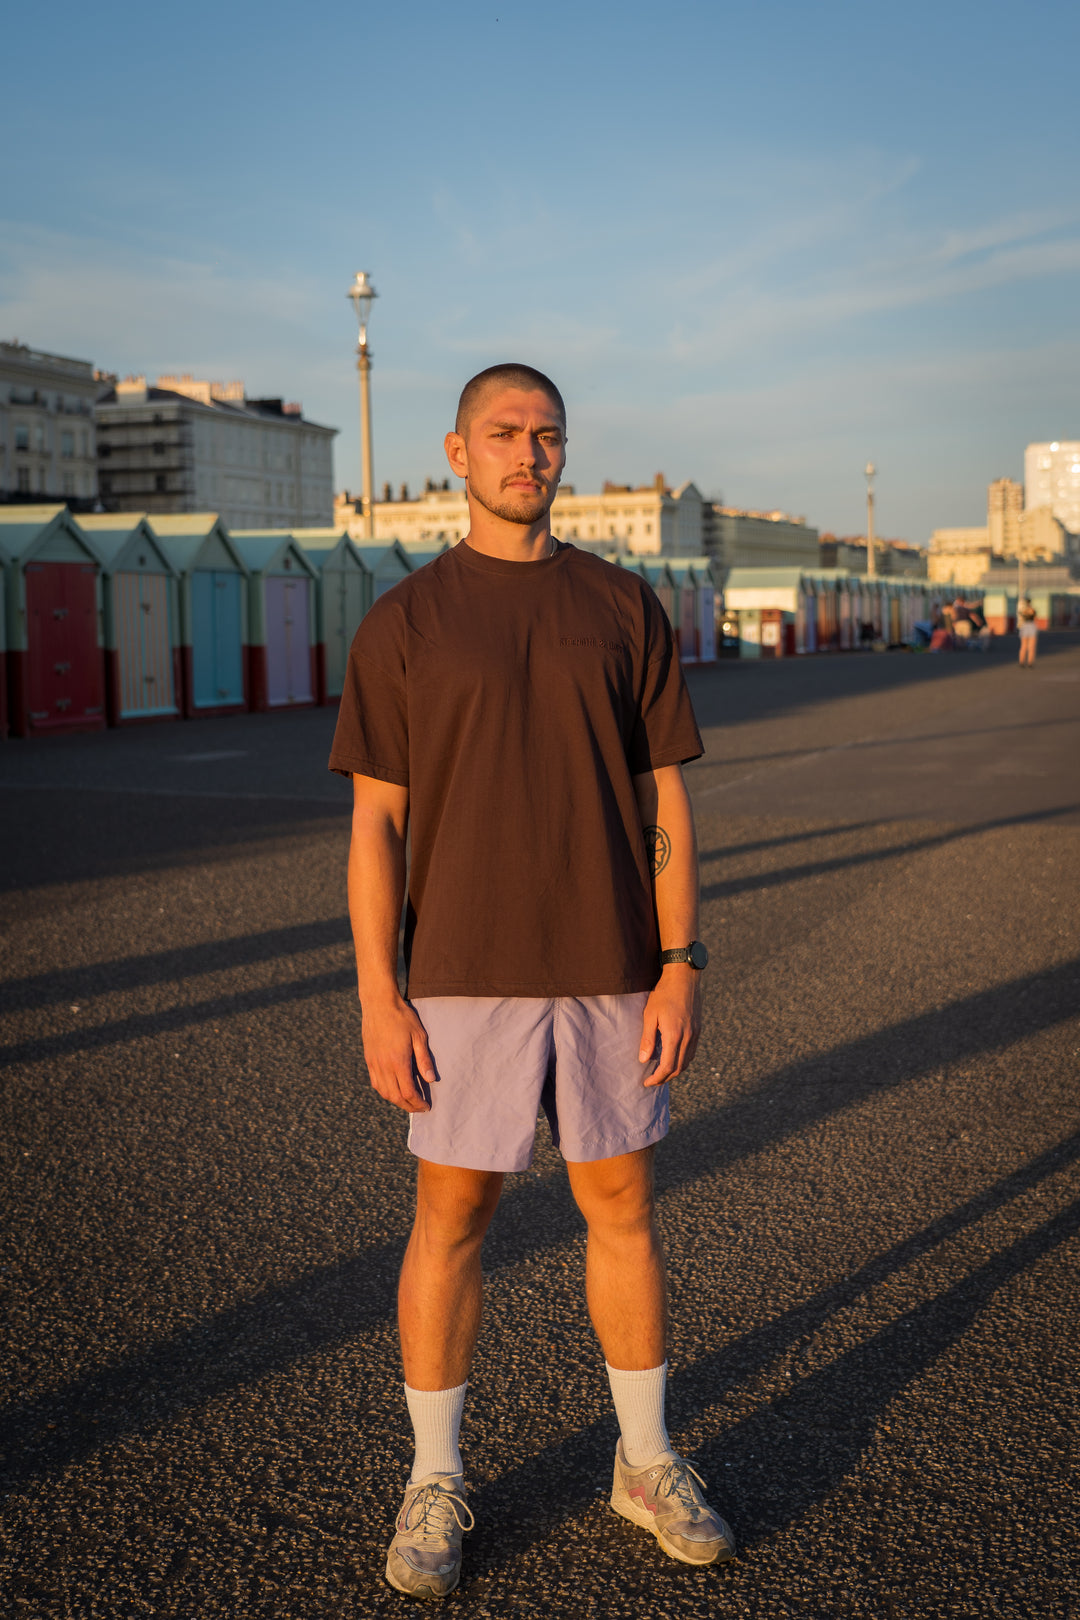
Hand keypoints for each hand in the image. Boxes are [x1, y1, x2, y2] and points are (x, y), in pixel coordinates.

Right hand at [361, 995, 436, 1112]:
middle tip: (419, 1108)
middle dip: (408, 1106)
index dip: (417, 1103)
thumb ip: (424, 1059)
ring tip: (408, 1102)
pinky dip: (385, 1092)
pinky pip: (375, 1083)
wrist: (379, 1004)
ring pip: (384, 1092)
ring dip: (396, 1101)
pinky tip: (393, 1090)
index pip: (408, 1092)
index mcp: (398, 1061)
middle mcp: (384, 1066)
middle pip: (395, 1096)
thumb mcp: (419, 1036)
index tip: (426, 1106)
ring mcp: (374, 1063)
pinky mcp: (369, 1059)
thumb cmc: (402, 1017)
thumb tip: (431, 1080)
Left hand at [639, 967, 701, 1085]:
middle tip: (652, 1082)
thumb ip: (647, 1039)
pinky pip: (691, 1052)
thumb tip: (643, 1060)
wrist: (684, 977)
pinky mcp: (698, 1029)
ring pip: (687, 1061)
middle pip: (679, 1068)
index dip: (657, 1078)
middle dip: (665, 1078)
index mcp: (674, 1035)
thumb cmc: (663, 993)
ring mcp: (695, 1033)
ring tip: (662, 1073)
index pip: (667, 1066)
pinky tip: (673, 1059)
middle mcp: (688, 1037)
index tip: (647, 1082)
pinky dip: (682, 1061)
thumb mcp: (650, 1015)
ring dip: (675, 1071)